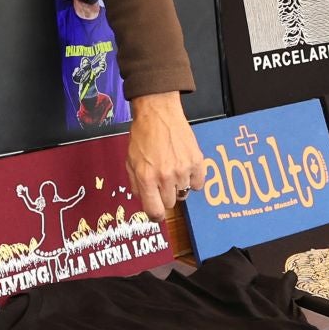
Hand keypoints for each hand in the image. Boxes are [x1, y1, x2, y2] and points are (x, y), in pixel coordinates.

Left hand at [126, 91, 206, 220]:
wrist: (159, 113)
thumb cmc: (142, 135)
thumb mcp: (130, 161)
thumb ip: (136, 184)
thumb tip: (145, 201)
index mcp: (146, 177)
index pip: (155, 211)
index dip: (156, 216)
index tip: (157, 214)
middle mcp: (165, 176)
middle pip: (170, 203)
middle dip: (165, 196)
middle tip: (163, 182)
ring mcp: (183, 169)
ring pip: (184, 193)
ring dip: (178, 186)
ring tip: (173, 170)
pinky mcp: (196, 161)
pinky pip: (199, 184)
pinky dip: (193, 180)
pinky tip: (186, 169)